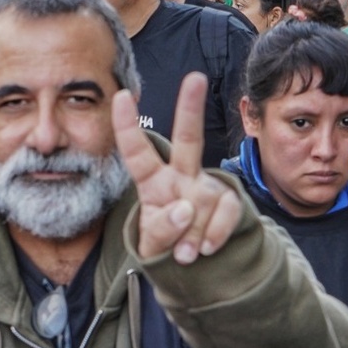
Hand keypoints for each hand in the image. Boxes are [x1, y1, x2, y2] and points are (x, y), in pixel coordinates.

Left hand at [112, 72, 241, 264]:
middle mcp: (180, 176)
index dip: (127, 126)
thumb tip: (185, 208)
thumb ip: (161, 229)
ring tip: (185, 254)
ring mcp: (206, 188)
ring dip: (193, 234)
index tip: (119, 96)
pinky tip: (207, 250)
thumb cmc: (165, 246)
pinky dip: (215, 234)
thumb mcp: (151, 245)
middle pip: (187, 138)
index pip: (136, 152)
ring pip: (202, 201)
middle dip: (191, 108)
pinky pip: (226, 212)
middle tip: (195, 78)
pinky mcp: (228, 201)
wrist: (196, 270)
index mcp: (152, 181)